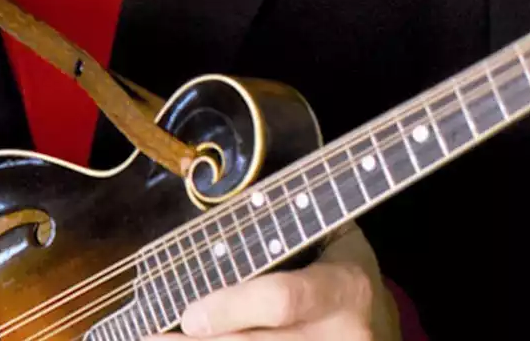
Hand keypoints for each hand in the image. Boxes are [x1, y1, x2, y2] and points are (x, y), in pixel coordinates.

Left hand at [154, 222, 401, 340]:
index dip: (234, 308)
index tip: (190, 315)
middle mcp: (340, 336)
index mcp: (344, 287)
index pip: (284, 300)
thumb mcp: (334, 238)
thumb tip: (219, 201)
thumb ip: (289, 227)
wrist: (379, 327)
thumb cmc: (342, 268)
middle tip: (151, 338)